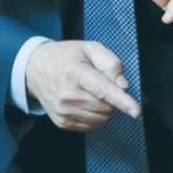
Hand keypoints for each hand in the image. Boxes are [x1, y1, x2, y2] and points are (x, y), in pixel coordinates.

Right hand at [25, 40, 140, 131]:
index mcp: (75, 73)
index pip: (103, 90)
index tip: (136, 111)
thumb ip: (110, 63)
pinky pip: (91, 125)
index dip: (122, 101)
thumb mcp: (90, 48)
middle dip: (113, 98)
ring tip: (92, 92)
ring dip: (105, 108)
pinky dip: (96, 116)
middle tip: (102, 83)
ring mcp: (63, 111)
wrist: (36, 69)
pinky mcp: (62, 122)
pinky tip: (87, 101)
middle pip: (106, 106)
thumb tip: (123, 86)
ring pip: (100, 118)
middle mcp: (67, 95)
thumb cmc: (66, 56)